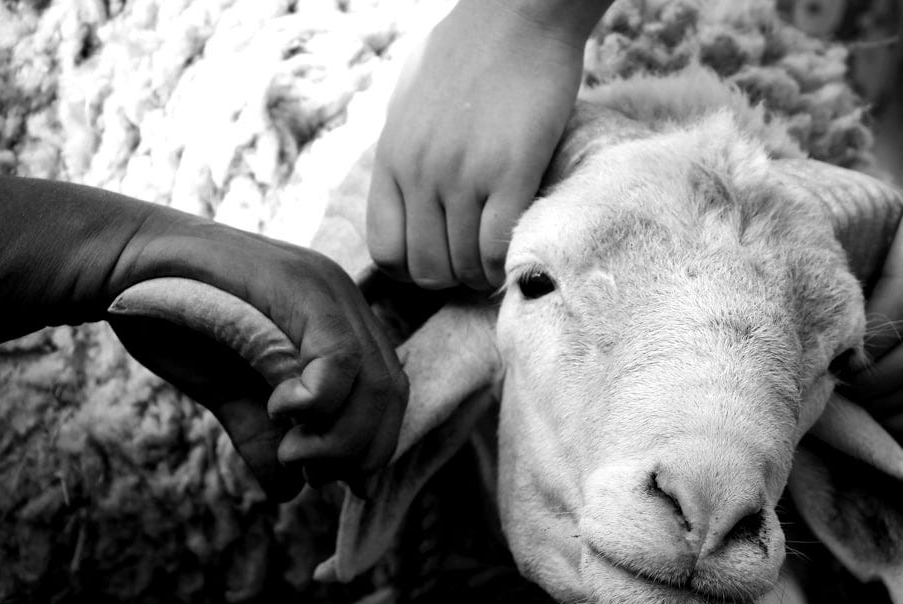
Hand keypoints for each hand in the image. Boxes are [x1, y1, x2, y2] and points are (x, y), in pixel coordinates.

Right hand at [109, 210, 407, 500]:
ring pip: (374, 380)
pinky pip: (340, 357)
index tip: (331, 477)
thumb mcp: (230, 392)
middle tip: (311, 470)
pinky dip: (319, 400)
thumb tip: (290, 492)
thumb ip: (264, 435)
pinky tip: (281, 408)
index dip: (372, 446)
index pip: (388, 393)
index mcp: (339, 323)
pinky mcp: (302, 285)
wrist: (122, 264)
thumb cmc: (174, 322)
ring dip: (340, 436)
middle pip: (390, 392)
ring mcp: (327, 289)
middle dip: (358, 450)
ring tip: (292, 449)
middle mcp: (345, 302)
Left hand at [367, 0, 592, 289]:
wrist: (517, 14)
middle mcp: (419, 172)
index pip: (385, 250)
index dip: (413, 270)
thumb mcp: (409, 101)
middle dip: (452, 278)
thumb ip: (403, 151)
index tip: (441, 260)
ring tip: (497, 262)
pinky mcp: (510, 172)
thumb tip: (403, 190)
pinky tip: (514, 253)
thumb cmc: (468, 52)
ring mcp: (462, 175)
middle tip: (475, 265)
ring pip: (462, 265)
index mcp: (391, 158)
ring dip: (482, 274)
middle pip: (425, 268)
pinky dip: (504, 264)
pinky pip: (496, 248)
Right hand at [844, 135, 902, 441]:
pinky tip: (827, 328)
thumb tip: (859, 377)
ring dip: (841, 376)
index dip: (883, 423)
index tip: (853, 406)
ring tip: (818, 357)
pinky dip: (840, 344)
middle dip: (853, 401)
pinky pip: (864, 345)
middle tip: (821, 381)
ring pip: (873, 384)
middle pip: (890, 409)